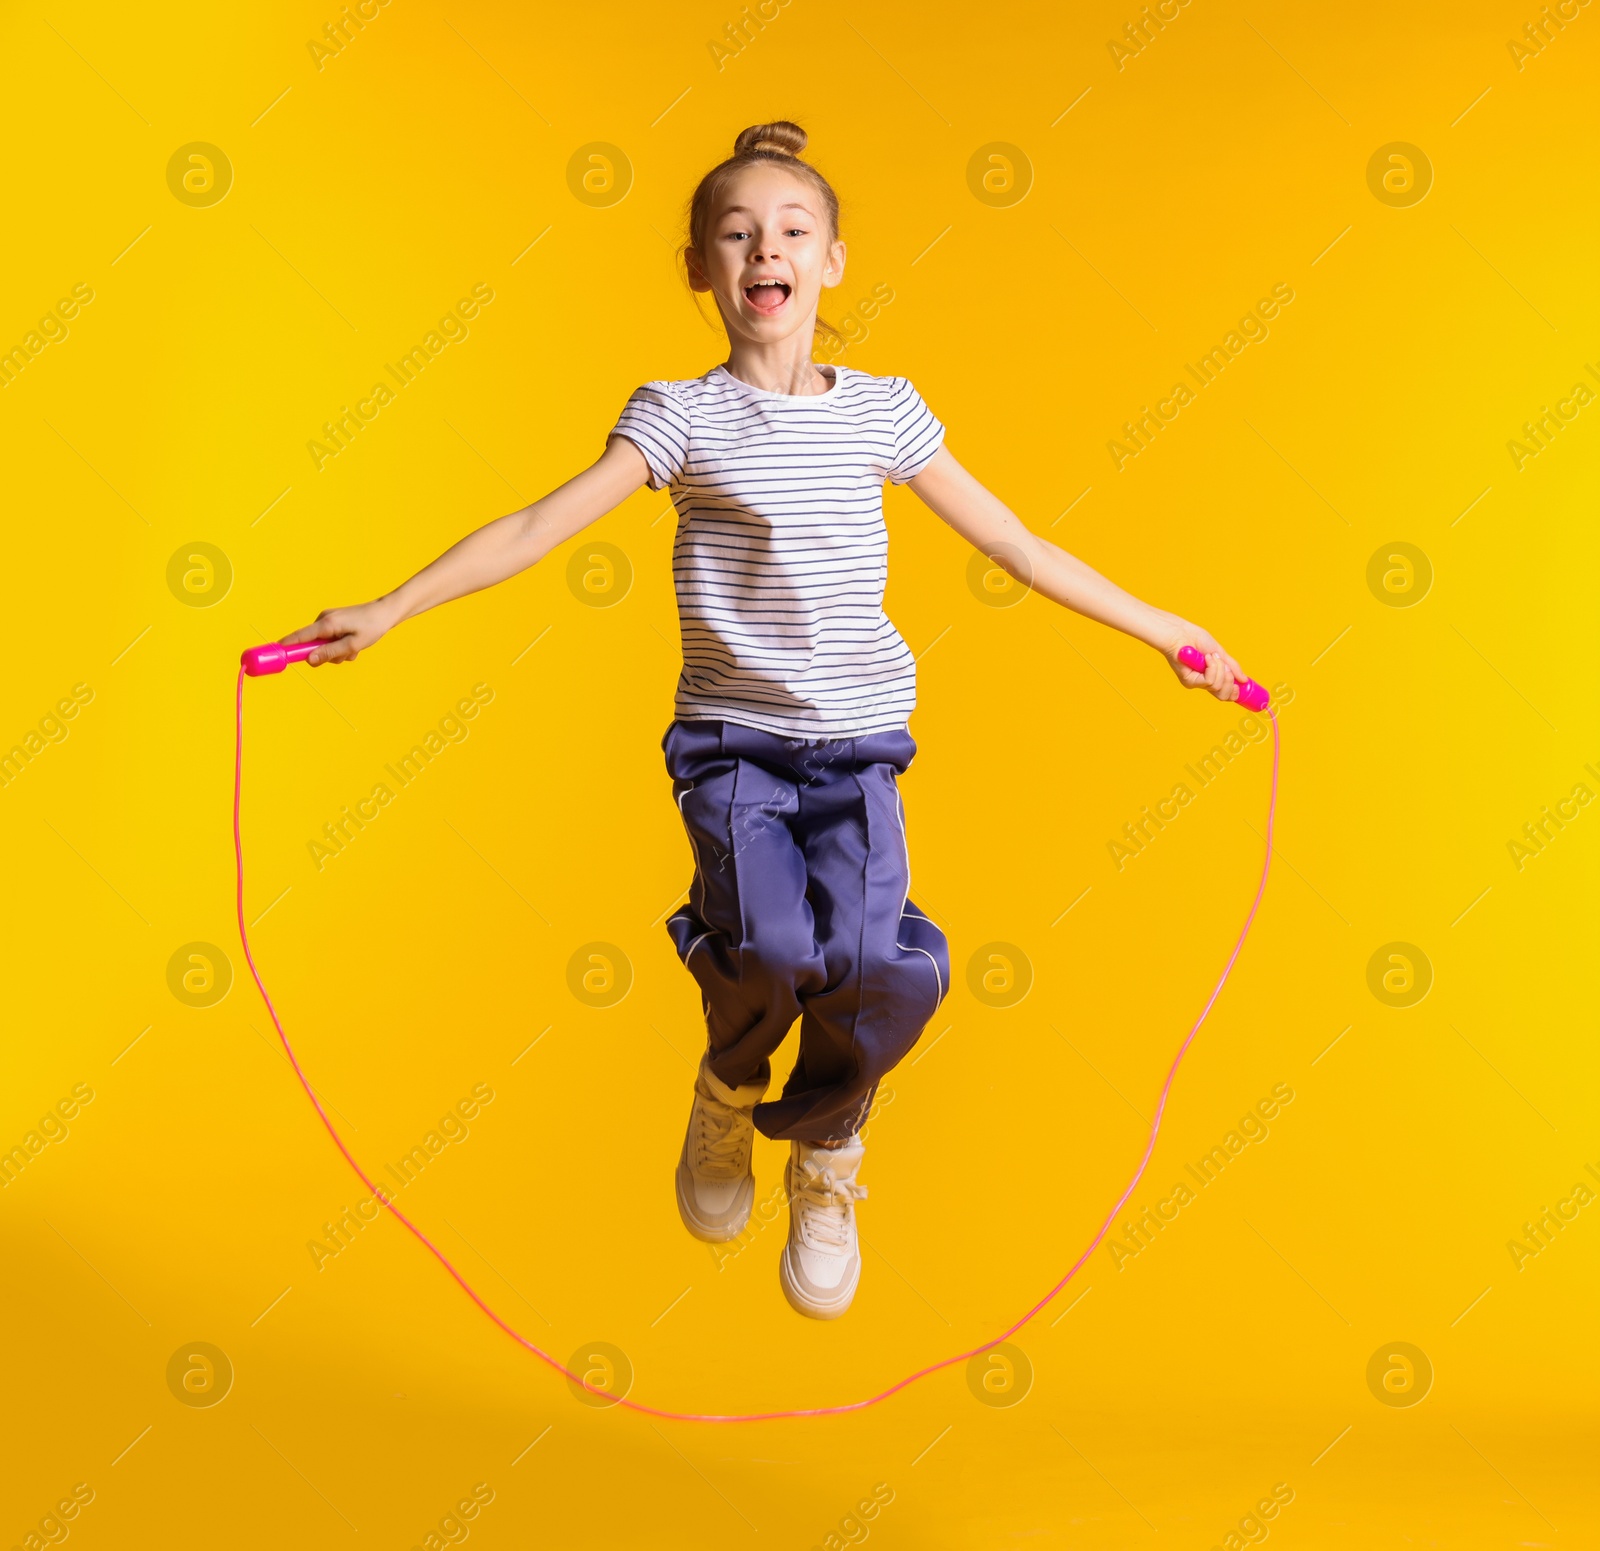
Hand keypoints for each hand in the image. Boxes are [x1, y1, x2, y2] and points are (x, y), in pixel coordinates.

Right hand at [281, 600, 397, 665]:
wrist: (386, 612)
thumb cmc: (372, 628)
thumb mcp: (352, 645)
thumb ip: (330, 653)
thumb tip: (309, 660)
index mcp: (326, 624)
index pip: (299, 636)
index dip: (285, 646)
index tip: (273, 654)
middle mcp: (323, 620)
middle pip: (312, 645)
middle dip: (327, 655)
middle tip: (346, 655)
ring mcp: (328, 620)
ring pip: (324, 645)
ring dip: (338, 652)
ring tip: (355, 647)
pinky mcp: (333, 622)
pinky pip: (331, 640)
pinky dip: (341, 646)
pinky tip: (355, 643)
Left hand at [1157, 616, 1243, 701]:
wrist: (1181, 633)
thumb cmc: (1196, 639)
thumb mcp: (1220, 652)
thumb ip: (1232, 666)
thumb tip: (1244, 680)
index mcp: (1211, 676)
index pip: (1225, 694)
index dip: (1235, 693)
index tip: (1241, 686)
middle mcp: (1203, 683)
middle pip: (1223, 696)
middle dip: (1230, 680)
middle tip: (1226, 666)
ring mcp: (1196, 683)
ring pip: (1217, 686)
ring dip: (1219, 668)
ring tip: (1211, 656)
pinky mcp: (1189, 681)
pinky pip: (1209, 681)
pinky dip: (1211, 668)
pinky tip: (1206, 658)